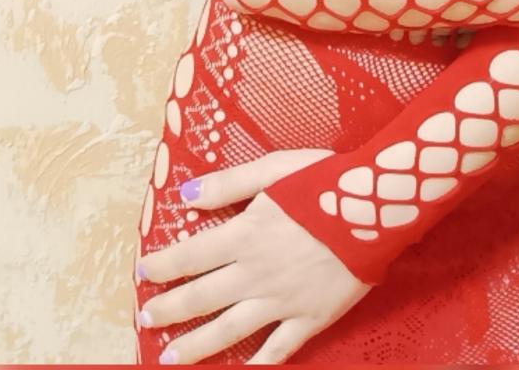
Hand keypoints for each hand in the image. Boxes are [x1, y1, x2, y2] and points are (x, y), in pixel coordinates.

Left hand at [136, 148, 374, 364]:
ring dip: (196, 345)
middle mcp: (255, 273)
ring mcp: (281, 301)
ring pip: (229, 330)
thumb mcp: (274, 168)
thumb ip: (228, 184)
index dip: (162, 264)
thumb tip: (185, 196)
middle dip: (168, 308)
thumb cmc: (325, 180)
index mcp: (245, 235)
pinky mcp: (309, 318)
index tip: (142, 271)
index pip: (190, 255)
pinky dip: (257, 365)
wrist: (376, 208)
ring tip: (170, 358)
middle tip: (144, 317)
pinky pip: (278, 349)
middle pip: (201, 297)